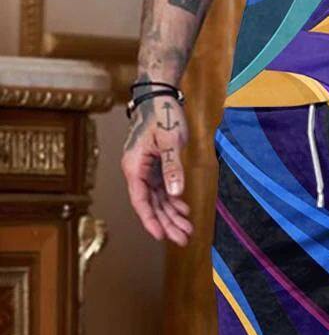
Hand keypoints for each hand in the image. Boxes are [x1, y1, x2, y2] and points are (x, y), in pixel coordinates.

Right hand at [121, 92, 192, 245]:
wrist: (159, 95)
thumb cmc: (162, 114)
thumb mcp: (170, 140)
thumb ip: (172, 167)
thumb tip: (175, 194)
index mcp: (134, 167)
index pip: (140, 201)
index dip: (151, 220)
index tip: (162, 236)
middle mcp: (136, 171)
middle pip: (150, 204)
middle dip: (166, 222)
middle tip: (183, 239)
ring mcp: (145, 168)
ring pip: (157, 198)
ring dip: (171, 213)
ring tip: (187, 229)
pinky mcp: (154, 164)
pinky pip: (161, 187)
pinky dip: (172, 198)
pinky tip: (183, 208)